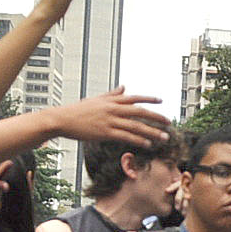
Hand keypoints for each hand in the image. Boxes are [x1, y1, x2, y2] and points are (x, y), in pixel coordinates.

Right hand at [51, 88, 169, 146]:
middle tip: (168, 122)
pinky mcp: (105, 132)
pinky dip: (139, 140)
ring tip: (164, 137)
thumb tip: (124, 87)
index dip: (148, 99)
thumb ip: (112, 94)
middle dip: (156, 117)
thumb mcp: (96, 99)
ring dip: (152, 132)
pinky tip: (148, 144)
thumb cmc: (78, 110)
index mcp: (111, 100)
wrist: (62, 119)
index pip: (134, 98)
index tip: (161, 101)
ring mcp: (110, 120)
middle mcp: (113, 108)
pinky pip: (126, 136)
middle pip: (140, 112)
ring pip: (136, 126)